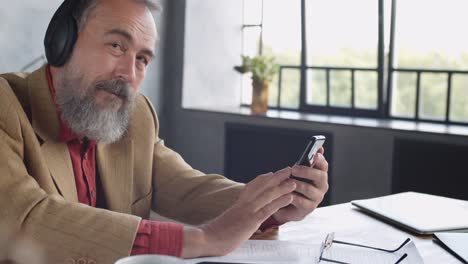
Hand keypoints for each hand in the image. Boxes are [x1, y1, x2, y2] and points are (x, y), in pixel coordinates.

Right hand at [181, 167, 295, 257]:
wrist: (207, 238)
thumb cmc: (216, 233)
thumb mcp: (229, 220)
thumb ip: (238, 215)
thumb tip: (242, 215)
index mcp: (238, 203)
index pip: (252, 186)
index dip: (263, 179)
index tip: (272, 174)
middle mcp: (244, 203)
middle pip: (263, 185)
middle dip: (277, 177)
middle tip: (289, 169)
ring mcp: (248, 211)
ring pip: (268, 194)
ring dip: (282, 186)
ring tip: (294, 181)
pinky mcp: (251, 220)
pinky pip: (268, 208)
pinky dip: (280, 201)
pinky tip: (289, 197)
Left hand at [272, 147, 328, 222]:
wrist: (287, 205)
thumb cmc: (295, 185)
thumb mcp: (299, 172)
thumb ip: (308, 161)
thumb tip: (320, 148)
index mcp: (320, 174)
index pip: (324, 165)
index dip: (320, 159)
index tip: (314, 155)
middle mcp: (322, 186)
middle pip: (319, 176)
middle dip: (306, 171)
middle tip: (294, 169)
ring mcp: (317, 197)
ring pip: (308, 188)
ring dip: (295, 184)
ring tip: (285, 181)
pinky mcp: (309, 208)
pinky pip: (299, 200)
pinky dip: (290, 195)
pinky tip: (283, 192)